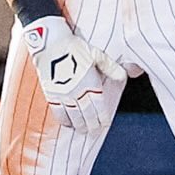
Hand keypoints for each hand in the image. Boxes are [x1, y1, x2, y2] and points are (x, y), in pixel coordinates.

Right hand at [23, 14, 125, 136]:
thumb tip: (123, 76)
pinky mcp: (51, 94)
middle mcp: (78, 91)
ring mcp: (64, 94)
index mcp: (90, 82)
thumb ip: (111, 67)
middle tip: (94, 130)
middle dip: (92, 124)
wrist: (51, 44)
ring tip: (83, 130)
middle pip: (87, 114)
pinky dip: (64, 120)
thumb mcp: (97, 54)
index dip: (102, 117)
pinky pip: (58, 112)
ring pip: (74, 116)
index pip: (99, 106)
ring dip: (79, 125)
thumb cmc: (75, 47)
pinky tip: (67, 124)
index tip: (105, 123)